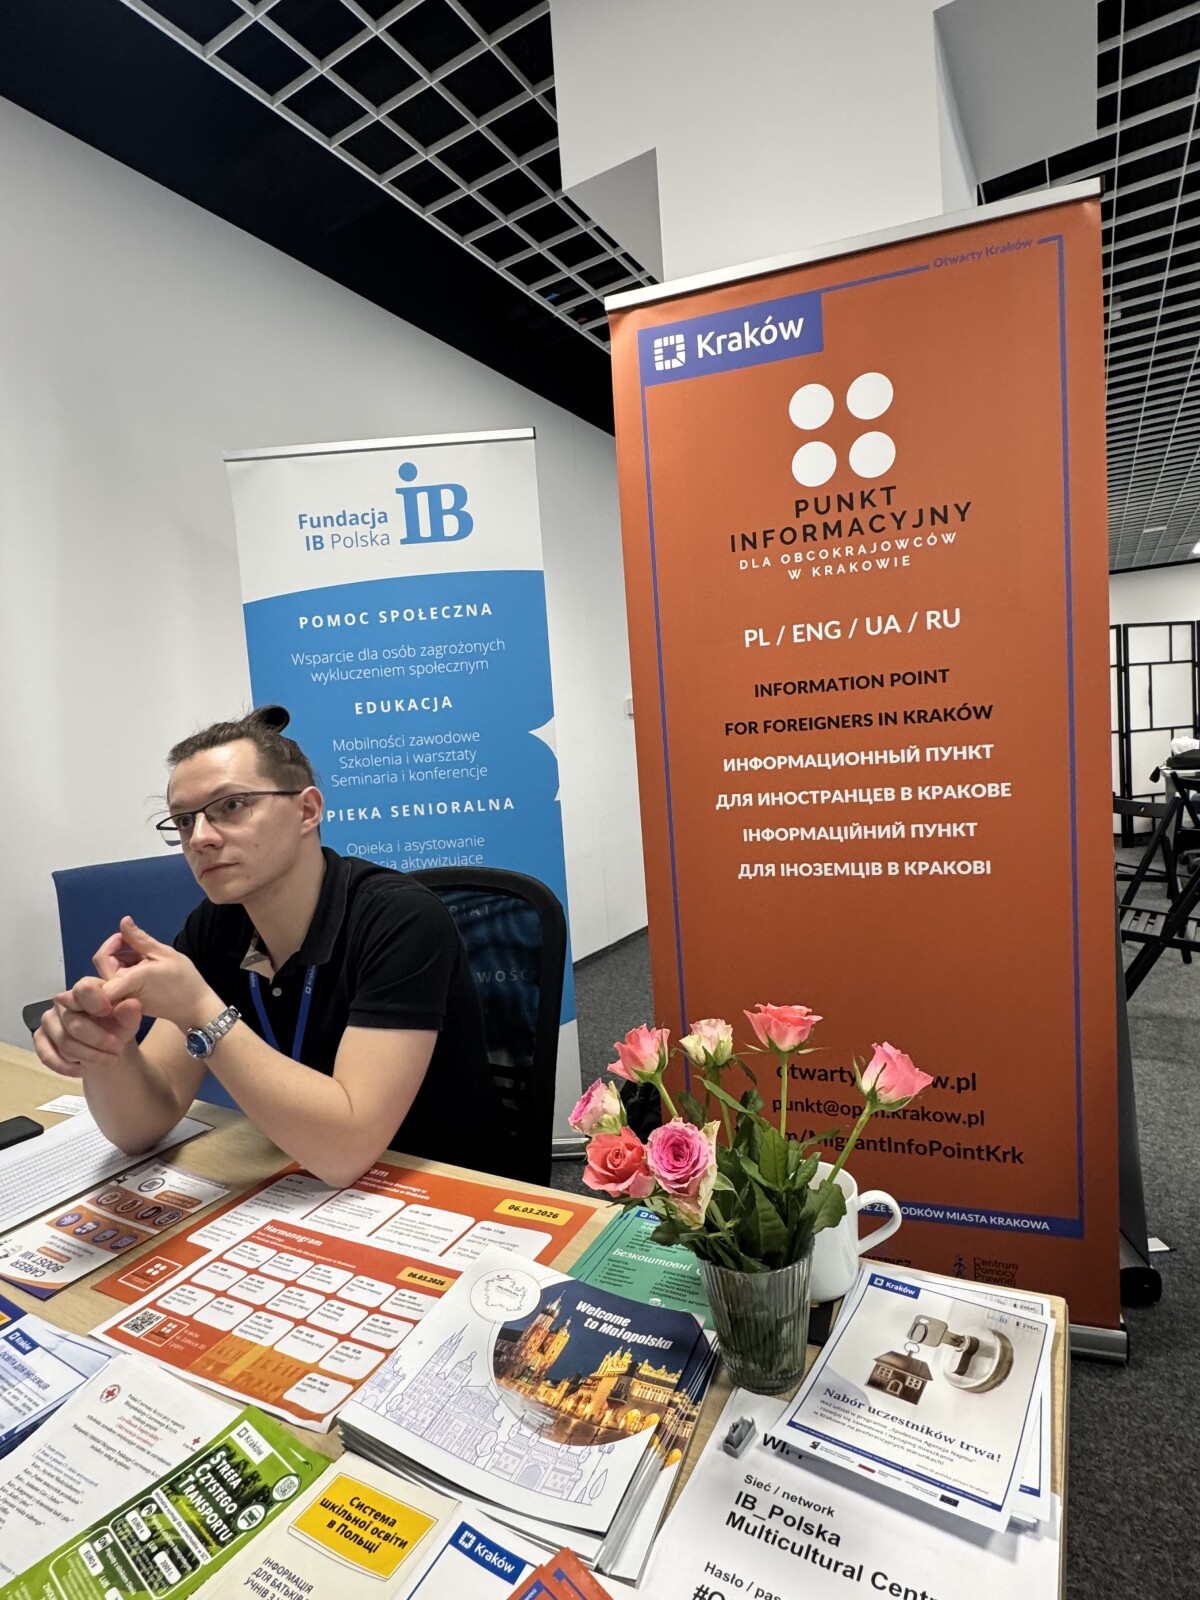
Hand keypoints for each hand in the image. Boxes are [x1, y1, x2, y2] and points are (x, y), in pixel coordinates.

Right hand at [34, 966, 143, 1079]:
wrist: (108, 1044)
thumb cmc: (118, 1025)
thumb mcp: (130, 1020)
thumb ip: (130, 1012)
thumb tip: (130, 1005)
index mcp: (87, 989)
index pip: (83, 989)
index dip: (95, 1001)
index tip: (108, 1012)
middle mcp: (63, 1001)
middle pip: (74, 1023)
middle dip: (99, 1040)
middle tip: (118, 1049)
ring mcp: (49, 1019)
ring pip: (64, 1042)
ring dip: (88, 1056)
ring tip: (109, 1060)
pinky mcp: (41, 1038)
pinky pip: (47, 1055)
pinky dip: (65, 1066)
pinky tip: (82, 1071)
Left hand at [98, 917, 214, 1029]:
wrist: (194, 1008)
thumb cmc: (183, 980)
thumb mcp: (164, 954)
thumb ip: (140, 938)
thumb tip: (124, 921)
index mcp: (128, 981)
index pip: (102, 958)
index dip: (111, 943)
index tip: (130, 937)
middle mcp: (119, 992)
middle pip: (105, 963)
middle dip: (119, 949)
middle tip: (140, 944)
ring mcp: (122, 999)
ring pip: (111, 970)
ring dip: (125, 958)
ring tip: (148, 957)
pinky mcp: (126, 1001)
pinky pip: (118, 980)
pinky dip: (128, 969)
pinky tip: (146, 968)